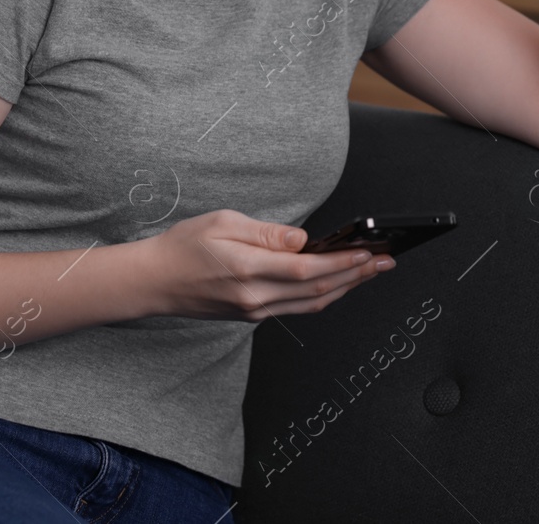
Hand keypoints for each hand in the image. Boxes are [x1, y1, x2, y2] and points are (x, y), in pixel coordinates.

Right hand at [144, 209, 393, 321]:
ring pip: (312, 303)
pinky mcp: (253, 316)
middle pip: (318, 289)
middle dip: (356, 275)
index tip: (367, 252)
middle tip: (385, 262)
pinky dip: (324, 295)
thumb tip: (303, 239)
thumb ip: (266, 233)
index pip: (306, 269)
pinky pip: (298, 307)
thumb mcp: (222, 222)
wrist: (154, 282)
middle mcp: (254, 297)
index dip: (341, 262)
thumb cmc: (183, 247)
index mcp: (246, 270)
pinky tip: (338, 282)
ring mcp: (255, 311)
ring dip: (346, 287)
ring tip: (370, 272)